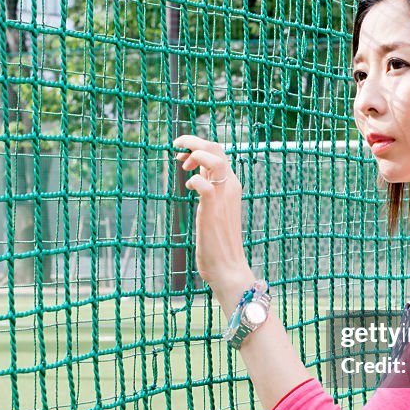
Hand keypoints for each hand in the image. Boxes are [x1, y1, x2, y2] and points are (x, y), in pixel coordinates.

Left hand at [173, 134, 255, 307]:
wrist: (228, 268)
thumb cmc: (219, 243)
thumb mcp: (216, 210)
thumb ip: (211, 192)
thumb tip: (199, 179)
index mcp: (232, 186)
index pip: (219, 153)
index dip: (199, 148)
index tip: (183, 157)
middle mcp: (231, 187)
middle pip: (216, 149)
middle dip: (194, 141)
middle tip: (176, 147)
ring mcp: (223, 197)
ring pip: (214, 159)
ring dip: (195, 153)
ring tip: (181, 161)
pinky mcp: (212, 209)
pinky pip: (204, 183)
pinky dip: (194, 179)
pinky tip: (188, 186)